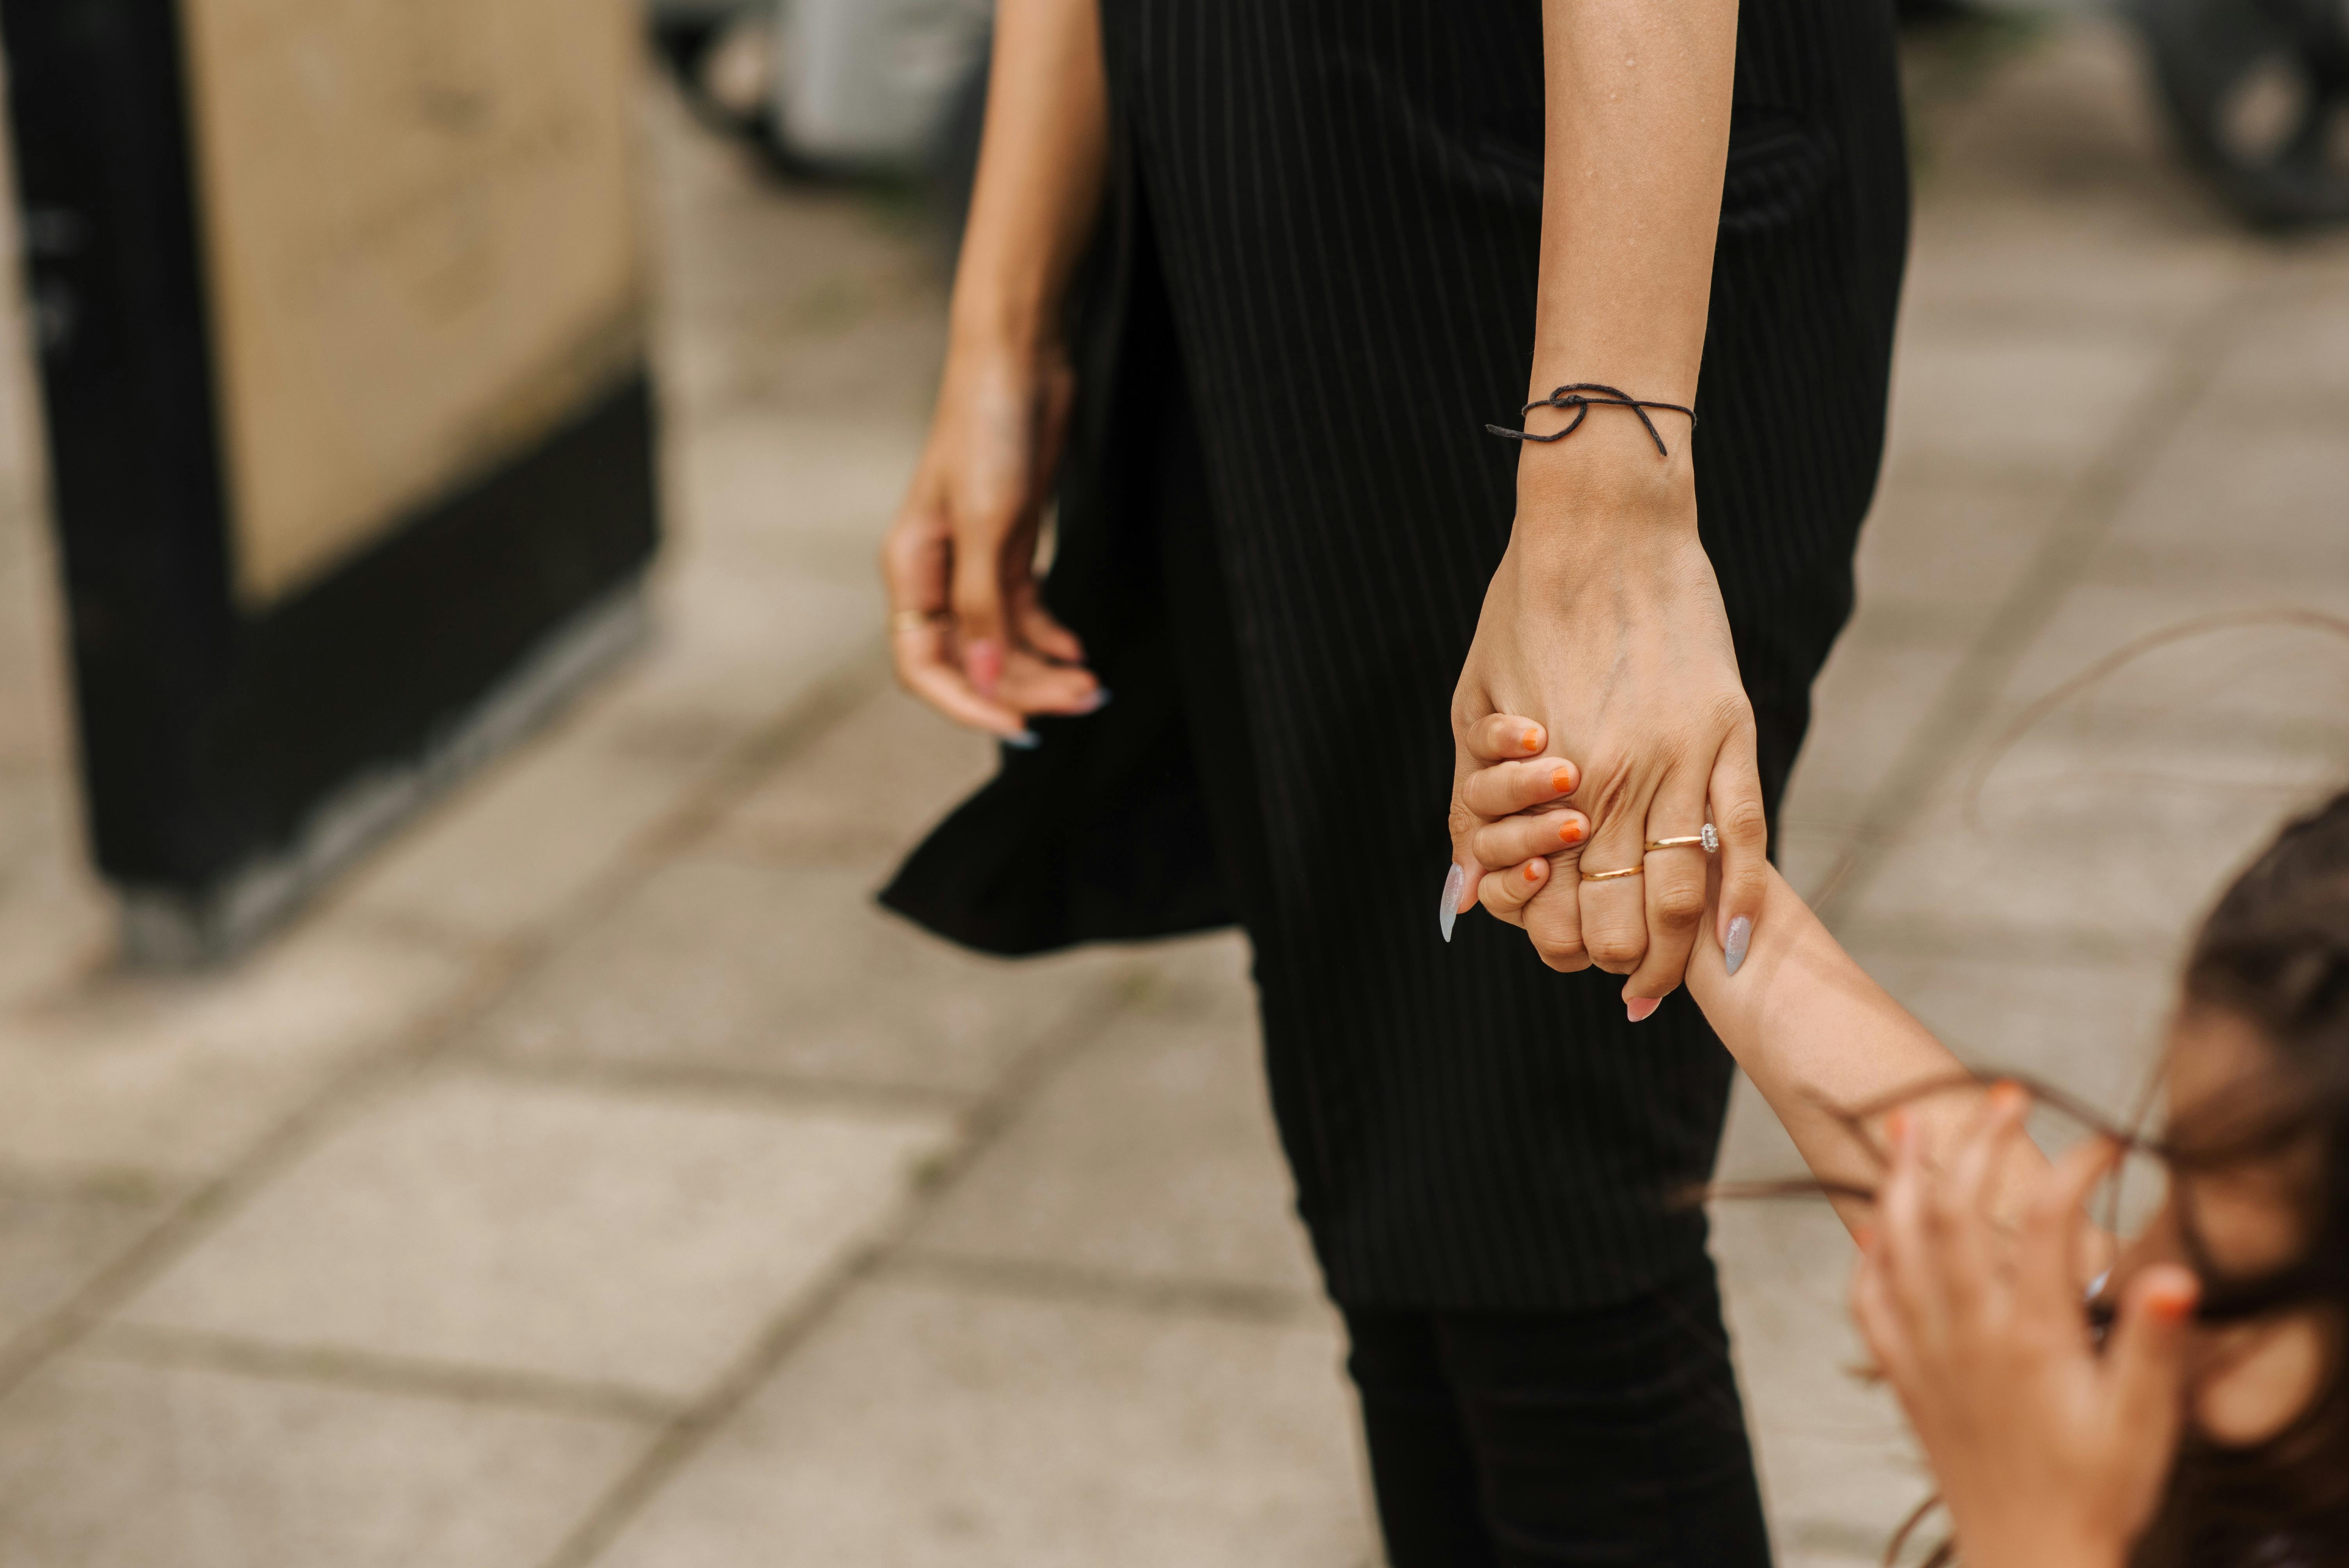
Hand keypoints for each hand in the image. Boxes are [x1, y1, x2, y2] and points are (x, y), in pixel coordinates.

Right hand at [881, 334, 1104, 739]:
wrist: (1020, 361)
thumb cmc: (988, 428)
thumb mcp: (987, 521)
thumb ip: (983, 604)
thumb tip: (983, 677)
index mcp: (911, 569)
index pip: (924, 666)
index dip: (966, 703)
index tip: (1019, 723)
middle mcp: (938, 575)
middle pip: (973, 661)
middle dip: (1025, 687)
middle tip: (1083, 699)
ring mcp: (975, 563)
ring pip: (1003, 643)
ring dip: (1045, 669)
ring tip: (1093, 684)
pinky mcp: (1010, 547)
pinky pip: (1024, 614)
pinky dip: (1051, 637)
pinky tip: (1077, 650)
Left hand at [1444, 457, 1764, 1013]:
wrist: (1600, 526)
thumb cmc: (1523, 610)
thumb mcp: (1473, 708)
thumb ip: (1476, 800)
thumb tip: (1465, 895)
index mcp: (1549, 779)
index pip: (1559, 906)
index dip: (1562, 946)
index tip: (1570, 957)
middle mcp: (1614, 781)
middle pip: (1622, 916)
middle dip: (1617, 962)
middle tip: (1620, 979)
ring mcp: (1680, 758)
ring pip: (1682, 892)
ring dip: (1673, 954)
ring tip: (1666, 980)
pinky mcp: (1729, 731)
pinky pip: (1744, 835)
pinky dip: (1740, 900)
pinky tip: (1733, 945)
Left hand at [1851, 1089, 2198, 1567]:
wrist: (2031, 1558)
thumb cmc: (2095, 1492)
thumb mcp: (2141, 1425)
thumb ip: (2152, 1348)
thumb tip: (2177, 1280)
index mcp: (2029, 1336)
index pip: (2044, 1223)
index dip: (2071, 1169)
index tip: (2104, 1140)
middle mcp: (1967, 1332)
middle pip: (1956, 1211)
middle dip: (1977, 1143)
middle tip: (2006, 1095)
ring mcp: (1927, 1350)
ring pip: (1899, 1241)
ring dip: (1904, 1177)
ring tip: (1910, 1124)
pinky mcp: (1907, 1375)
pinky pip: (1869, 1301)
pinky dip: (1867, 1254)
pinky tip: (1873, 1225)